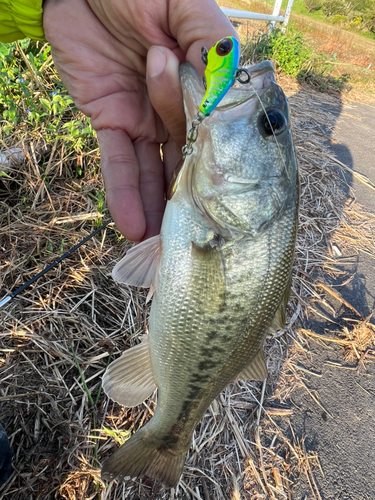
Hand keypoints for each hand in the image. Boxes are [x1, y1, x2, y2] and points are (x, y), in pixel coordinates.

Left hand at [43, 0, 236, 239]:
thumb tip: (227, 87)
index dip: (217, 168)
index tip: (225, 207)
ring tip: (164, 248)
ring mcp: (143, 119)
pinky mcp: (109, 121)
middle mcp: (176, 108)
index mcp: (203, 84)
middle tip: (195, 242)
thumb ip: (209, 42)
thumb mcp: (183, 4)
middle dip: (189, 201)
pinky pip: (117, 162)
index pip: (215, 133)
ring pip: (154, 172)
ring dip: (158, 209)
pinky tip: (132, 226)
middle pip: (186, 161)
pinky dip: (123, 193)